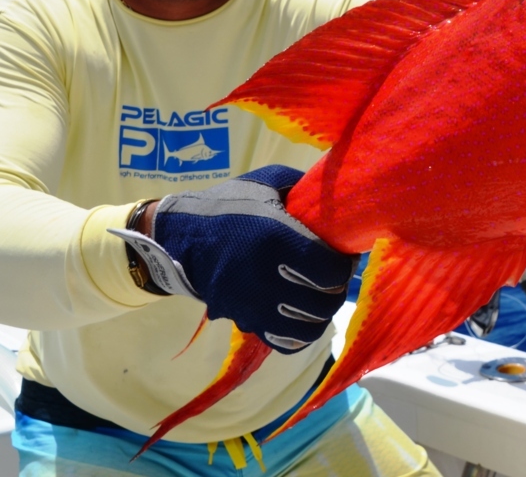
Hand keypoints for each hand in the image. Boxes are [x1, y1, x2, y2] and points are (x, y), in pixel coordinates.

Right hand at [124, 166, 355, 353]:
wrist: (181, 238)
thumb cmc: (229, 205)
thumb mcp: (267, 183)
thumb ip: (303, 187)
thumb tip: (335, 194)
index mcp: (278, 238)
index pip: (330, 270)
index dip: (345, 265)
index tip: (345, 255)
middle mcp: (268, 276)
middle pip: (325, 300)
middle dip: (337, 288)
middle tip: (335, 275)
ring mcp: (255, 304)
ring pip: (309, 325)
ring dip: (322, 311)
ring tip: (320, 294)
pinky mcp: (245, 320)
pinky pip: (285, 341)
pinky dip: (300, 332)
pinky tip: (302, 314)